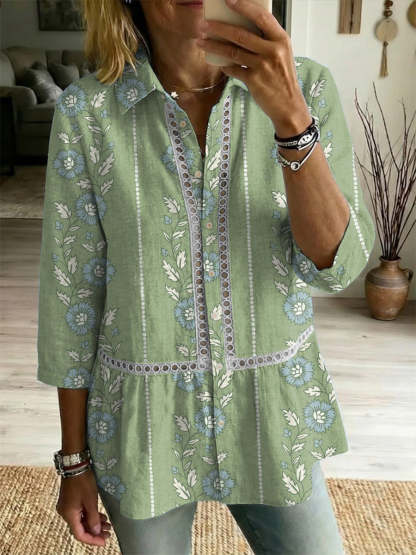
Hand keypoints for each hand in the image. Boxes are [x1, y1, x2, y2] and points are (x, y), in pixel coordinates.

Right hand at [55, 467, 111, 546]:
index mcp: (68, 515)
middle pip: (80, 528)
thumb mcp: (91, 500)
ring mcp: (67, 507)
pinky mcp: (70, 501)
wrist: (75, 464)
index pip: (80, 534)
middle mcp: (65, 513)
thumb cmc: (83, 481)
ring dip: (94, 524)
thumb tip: (96, 532)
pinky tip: (101, 516)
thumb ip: (93, 518)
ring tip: (108, 525)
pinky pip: (80, 513)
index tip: (104, 541)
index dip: (92, 540)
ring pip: (81, 520)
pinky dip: (90, 516)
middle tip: (108, 533)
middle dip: (95, 532)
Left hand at [196, 0, 310, 135]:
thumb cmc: (283, 79)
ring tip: (201, 41)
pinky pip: (234, 70)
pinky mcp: (254, 81)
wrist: (289, 105)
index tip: (228, 0)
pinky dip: (225, 66)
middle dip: (219, 27)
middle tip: (204, 24)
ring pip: (233, 51)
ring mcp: (263, 66)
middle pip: (241, 34)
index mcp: (281, 39)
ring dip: (214, 45)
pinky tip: (219, 64)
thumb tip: (240, 29)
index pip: (261, 17)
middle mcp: (273, 51)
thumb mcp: (281, 55)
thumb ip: (266, 41)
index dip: (243, 6)